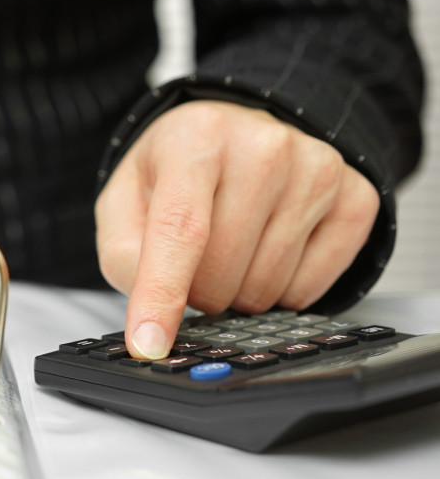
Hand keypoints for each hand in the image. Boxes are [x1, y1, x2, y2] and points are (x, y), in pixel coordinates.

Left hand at [95, 100, 379, 359]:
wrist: (237, 135)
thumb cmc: (177, 172)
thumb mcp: (125, 200)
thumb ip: (124, 254)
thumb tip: (152, 316)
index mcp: (196, 138)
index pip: (180, 229)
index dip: (161, 294)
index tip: (149, 343)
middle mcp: (263, 146)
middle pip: (222, 270)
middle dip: (198, 290)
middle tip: (193, 262)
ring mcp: (317, 170)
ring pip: (265, 287)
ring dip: (237, 292)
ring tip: (230, 252)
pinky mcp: (355, 199)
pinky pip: (309, 289)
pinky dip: (281, 292)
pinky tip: (268, 254)